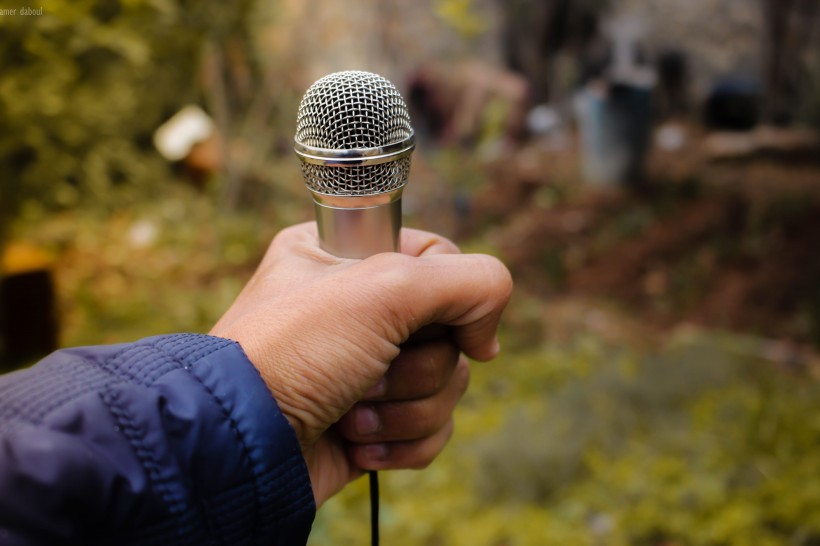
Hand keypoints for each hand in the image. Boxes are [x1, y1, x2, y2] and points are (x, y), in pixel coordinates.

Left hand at [210, 222, 511, 505]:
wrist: (242, 447)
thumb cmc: (293, 354)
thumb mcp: (383, 289)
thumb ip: (467, 281)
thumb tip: (487, 338)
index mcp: (348, 254)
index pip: (442, 258)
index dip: (450, 295)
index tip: (428, 324)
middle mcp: (359, 307)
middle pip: (451, 329)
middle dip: (418, 365)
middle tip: (369, 370)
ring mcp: (368, 365)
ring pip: (448, 383)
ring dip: (406, 407)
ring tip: (354, 412)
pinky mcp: (375, 419)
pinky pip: (432, 428)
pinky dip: (402, 441)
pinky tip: (356, 441)